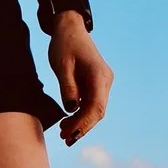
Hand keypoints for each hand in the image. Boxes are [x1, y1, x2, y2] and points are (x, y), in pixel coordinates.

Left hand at [46, 13, 111, 145]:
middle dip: (82, 127)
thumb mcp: (61, 66)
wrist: (70, 28)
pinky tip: (69, 120)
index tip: (69, 133)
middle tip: (65, 139)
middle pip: (98, 111)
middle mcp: (105, 81)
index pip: (95, 107)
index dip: (83, 123)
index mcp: (99, 76)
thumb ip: (67, 87)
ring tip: (64, 133)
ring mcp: (103, 82)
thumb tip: (71, 109)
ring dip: (81, 122)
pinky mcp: (97, 83)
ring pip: (95, 109)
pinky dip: (81, 113)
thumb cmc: (64, 44)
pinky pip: (91, 102)